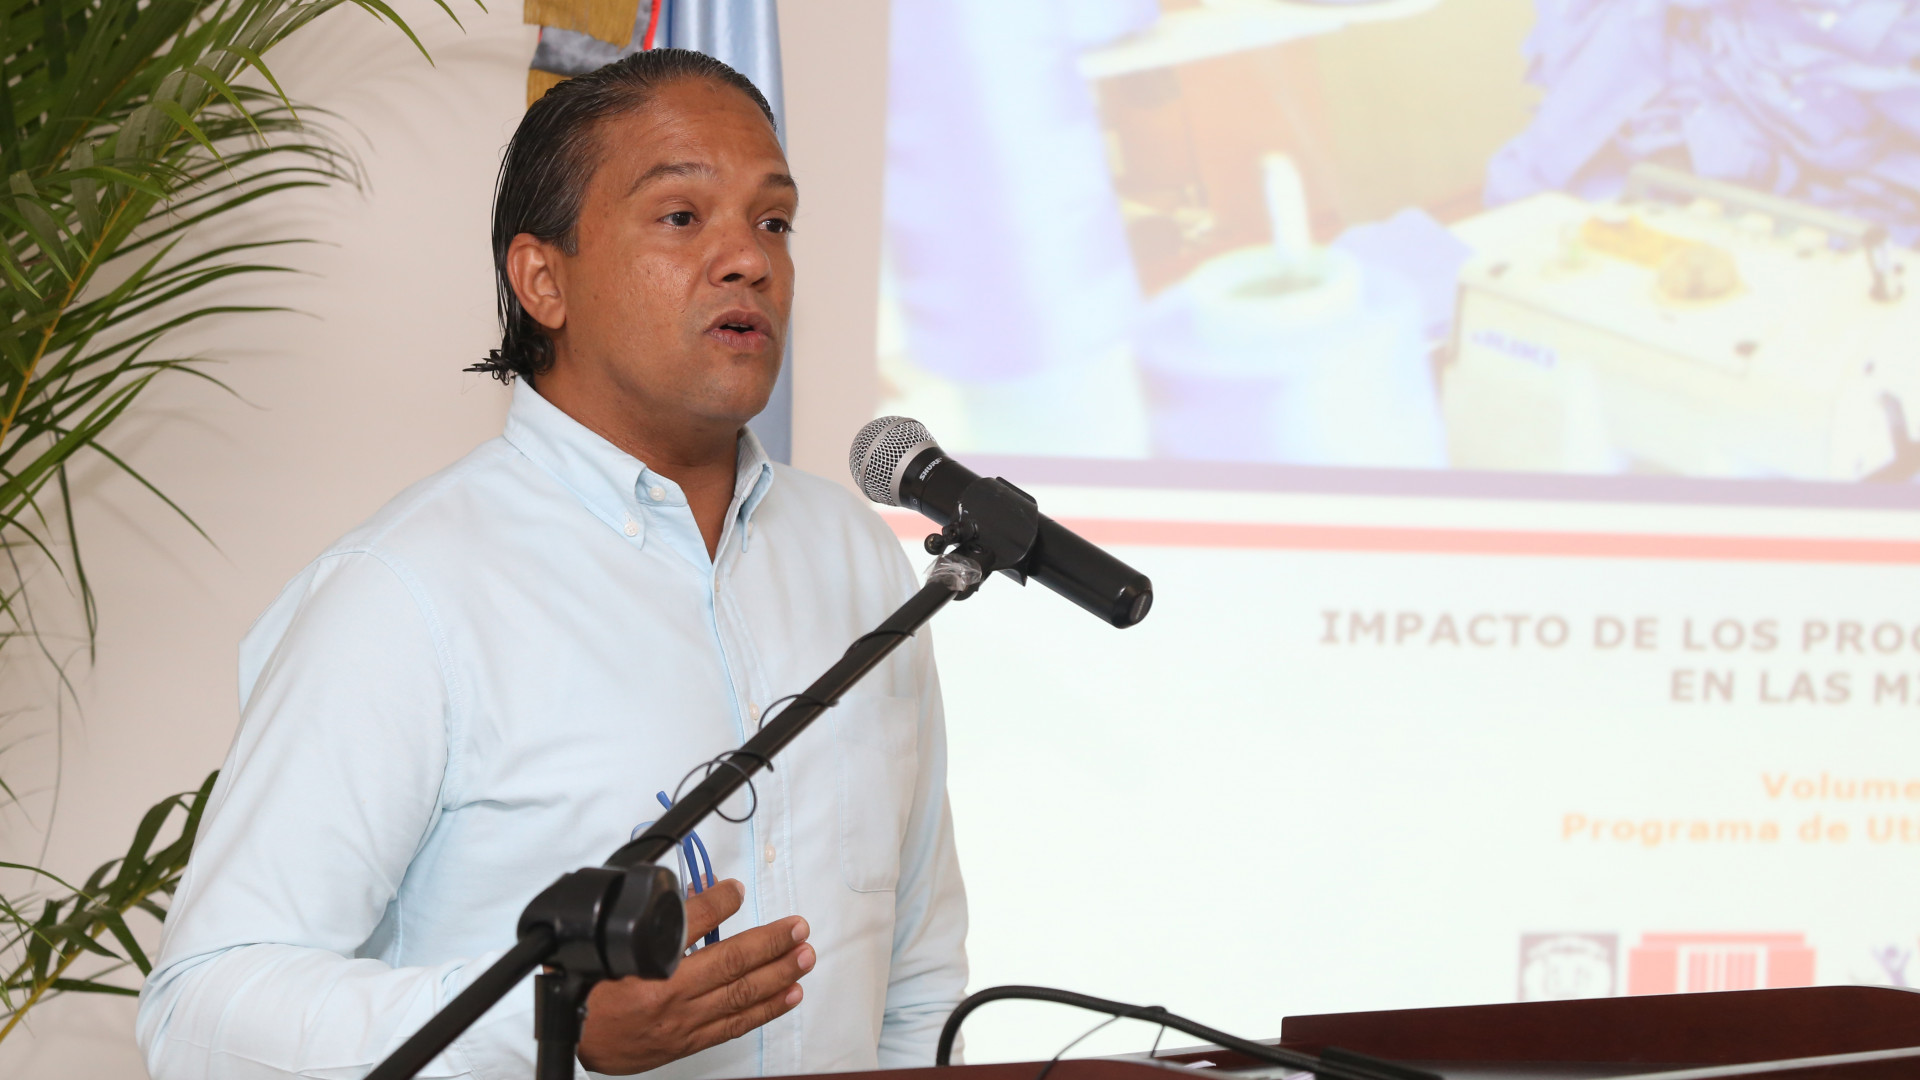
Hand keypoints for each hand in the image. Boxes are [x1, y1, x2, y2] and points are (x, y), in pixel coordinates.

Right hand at [576, 879, 813, 1074]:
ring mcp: (682, 1021)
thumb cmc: (584, 989)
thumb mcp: (604, 944)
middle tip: (798, 928)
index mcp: (645, 965)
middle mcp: (668, 994)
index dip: (718, 901)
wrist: (571, 1038)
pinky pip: (734, 1024)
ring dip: (778, 974)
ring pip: (740, 995)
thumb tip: (690, 896)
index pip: (690, 923)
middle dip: (770, 943)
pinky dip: (765, 1009)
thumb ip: (651, 922)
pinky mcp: (687, 1040)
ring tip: (804, 956)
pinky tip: (788, 994)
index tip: (736, 888)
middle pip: (730, 962)